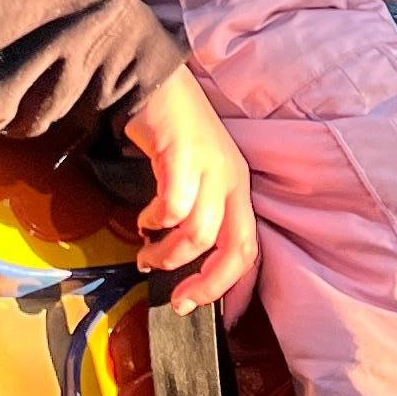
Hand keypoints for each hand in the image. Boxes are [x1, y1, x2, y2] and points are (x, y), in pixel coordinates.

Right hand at [126, 67, 260, 318]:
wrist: (152, 79)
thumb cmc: (170, 131)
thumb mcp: (193, 175)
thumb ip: (192, 213)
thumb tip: (174, 259)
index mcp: (238, 188)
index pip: (252, 249)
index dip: (237, 289)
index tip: (216, 316)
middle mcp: (233, 180)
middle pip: (239, 249)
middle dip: (210, 286)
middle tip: (180, 302)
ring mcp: (212, 166)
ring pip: (202, 234)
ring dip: (170, 256)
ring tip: (147, 256)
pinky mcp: (185, 155)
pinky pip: (175, 205)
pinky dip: (157, 221)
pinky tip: (144, 220)